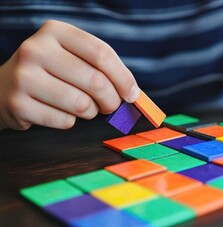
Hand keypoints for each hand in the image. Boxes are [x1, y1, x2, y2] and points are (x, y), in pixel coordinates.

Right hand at [0, 20, 139, 130]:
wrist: (4, 87)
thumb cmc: (51, 72)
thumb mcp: (72, 57)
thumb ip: (102, 69)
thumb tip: (133, 94)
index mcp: (55, 31)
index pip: (101, 53)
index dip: (123, 77)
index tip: (132, 94)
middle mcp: (36, 49)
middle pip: (95, 81)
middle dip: (111, 100)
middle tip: (110, 105)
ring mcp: (24, 77)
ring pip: (82, 104)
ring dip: (91, 111)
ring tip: (82, 106)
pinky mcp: (18, 104)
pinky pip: (65, 121)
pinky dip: (70, 121)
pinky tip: (60, 111)